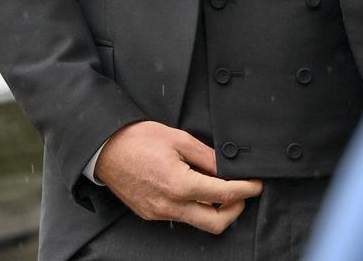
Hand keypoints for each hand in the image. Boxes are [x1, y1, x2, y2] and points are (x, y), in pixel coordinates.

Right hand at [94, 121, 262, 233]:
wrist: (106, 149)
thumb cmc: (139, 140)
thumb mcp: (178, 138)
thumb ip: (207, 156)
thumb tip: (227, 168)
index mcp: (180, 185)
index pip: (224, 195)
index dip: (246, 190)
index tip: (257, 185)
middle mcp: (170, 206)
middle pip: (216, 223)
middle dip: (236, 210)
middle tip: (243, 192)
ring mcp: (160, 213)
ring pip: (198, 222)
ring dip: (214, 208)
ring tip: (218, 186)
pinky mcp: (151, 214)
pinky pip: (181, 216)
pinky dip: (195, 206)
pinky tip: (195, 188)